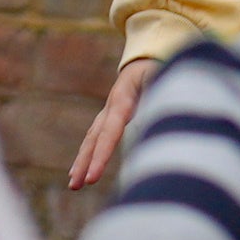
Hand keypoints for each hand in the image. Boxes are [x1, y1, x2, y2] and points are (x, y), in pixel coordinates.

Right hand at [65, 53, 151, 193]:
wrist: (151, 53)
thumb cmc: (162, 64)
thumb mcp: (166, 72)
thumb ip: (162, 90)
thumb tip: (165, 111)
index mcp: (124, 99)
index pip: (109, 133)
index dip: (100, 156)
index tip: (92, 179)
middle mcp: (112, 106)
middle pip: (94, 138)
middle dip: (84, 162)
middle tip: (76, 186)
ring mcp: (110, 111)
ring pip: (92, 138)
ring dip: (82, 161)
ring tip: (73, 184)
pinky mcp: (115, 116)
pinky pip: (97, 137)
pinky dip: (89, 154)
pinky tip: (81, 171)